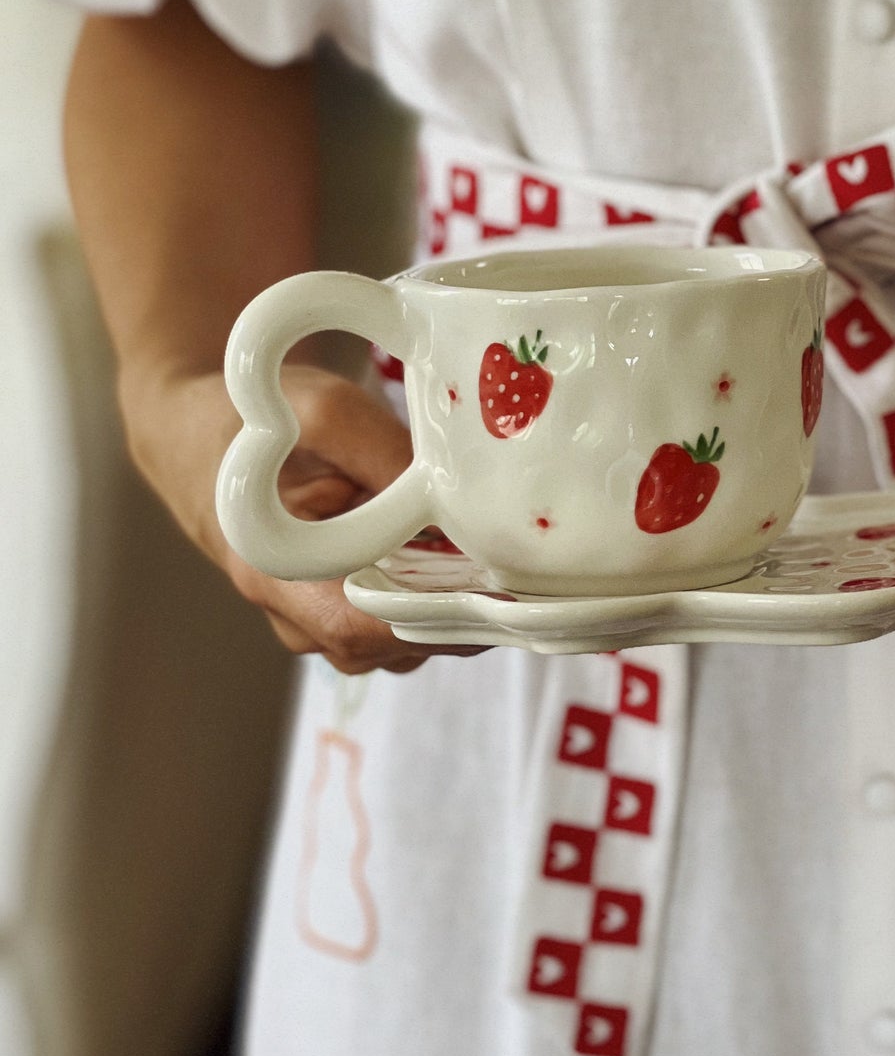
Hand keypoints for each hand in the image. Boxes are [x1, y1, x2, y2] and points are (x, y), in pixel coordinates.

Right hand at [120, 361, 485, 673]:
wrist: (207, 439)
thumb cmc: (259, 424)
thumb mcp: (323, 411)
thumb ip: (386, 454)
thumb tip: (459, 506)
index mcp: (275, 576)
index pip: (363, 629)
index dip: (437, 618)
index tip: (501, 591)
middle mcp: (298, 621)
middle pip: (399, 643)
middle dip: (467, 609)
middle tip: (526, 567)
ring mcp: (325, 628)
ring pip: (412, 642)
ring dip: (461, 606)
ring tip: (503, 557)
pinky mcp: (352, 619)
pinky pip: (409, 627)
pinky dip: (448, 599)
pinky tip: (475, 559)